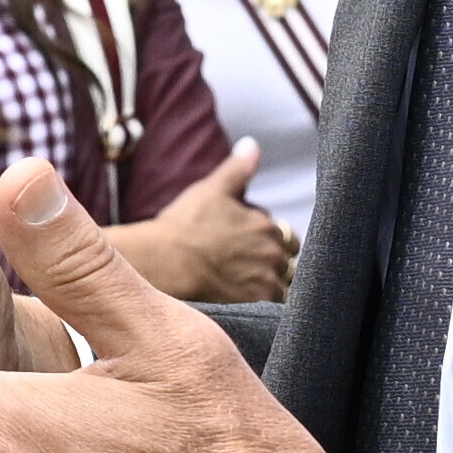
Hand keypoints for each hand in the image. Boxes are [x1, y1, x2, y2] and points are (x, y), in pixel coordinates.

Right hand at [124, 142, 294, 307]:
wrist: (165, 263)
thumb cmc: (184, 226)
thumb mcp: (212, 189)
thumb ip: (238, 169)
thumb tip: (253, 144)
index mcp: (267, 226)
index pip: (285, 235)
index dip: (270, 240)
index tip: (249, 245)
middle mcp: (274, 254)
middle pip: (288, 263)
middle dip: (274, 263)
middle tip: (248, 267)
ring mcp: (266, 282)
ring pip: (283, 287)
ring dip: (271, 285)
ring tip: (246, 286)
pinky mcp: (255, 306)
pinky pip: (272, 307)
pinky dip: (263, 304)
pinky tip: (244, 301)